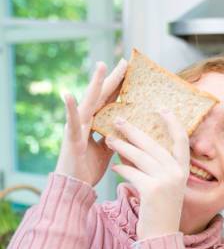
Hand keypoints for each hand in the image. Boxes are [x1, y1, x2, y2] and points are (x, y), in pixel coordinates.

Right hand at [55, 60, 127, 185]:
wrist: (75, 187)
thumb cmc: (88, 167)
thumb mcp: (107, 149)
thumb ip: (114, 135)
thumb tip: (127, 126)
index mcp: (96, 123)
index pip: (110, 100)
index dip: (120, 85)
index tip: (131, 70)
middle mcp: (86, 121)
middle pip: (102, 96)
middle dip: (113, 78)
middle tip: (124, 61)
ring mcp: (78, 128)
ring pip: (89, 102)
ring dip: (94, 83)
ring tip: (101, 65)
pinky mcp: (72, 139)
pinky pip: (71, 122)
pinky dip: (70, 108)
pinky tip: (67, 94)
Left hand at [107, 111, 189, 239]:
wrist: (161, 236)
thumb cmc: (160, 210)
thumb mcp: (164, 186)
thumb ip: (156, 167)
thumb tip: (135, 146)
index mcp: (183, 170)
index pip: (181, 140)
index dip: (172, 123)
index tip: (161, 108)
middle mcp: (177, 173)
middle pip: (153, 145)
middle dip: (134, 131)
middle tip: (118, 120)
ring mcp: (166, 181)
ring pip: (140, 156)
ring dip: (122, 146)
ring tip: (109, 140)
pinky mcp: (152, 190)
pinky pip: (132, 172)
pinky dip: (121, 168)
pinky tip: (114, 166)